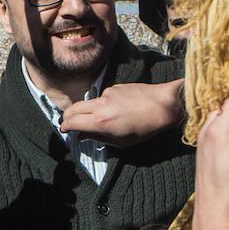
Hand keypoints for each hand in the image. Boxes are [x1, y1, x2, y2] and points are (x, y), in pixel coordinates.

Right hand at [60, 79, 184, 145]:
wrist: (164, 105)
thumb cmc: (145, 128)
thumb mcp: (121, 142)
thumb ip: (98, 138)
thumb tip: (81, 136)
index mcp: (101, 122)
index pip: (72, 122)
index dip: (65, 126)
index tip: (65, 130)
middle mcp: (101, 105)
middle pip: (74, 108)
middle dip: (67, 116)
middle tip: (68, 123)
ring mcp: (108, 94)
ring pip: (89, 102)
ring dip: (87, 111)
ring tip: (98, 121)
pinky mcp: (115, 87)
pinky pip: (103, 97)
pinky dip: (103, 105)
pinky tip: (117, 111)